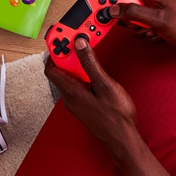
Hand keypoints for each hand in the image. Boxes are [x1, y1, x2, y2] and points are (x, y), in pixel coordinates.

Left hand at [45, 38, 172, 175]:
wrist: (123, 139)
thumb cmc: (116, 117)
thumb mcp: (104, 85)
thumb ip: (90, 63)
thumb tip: (79, 44)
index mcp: (71, 91)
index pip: (51, 67)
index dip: (54, 50)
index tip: (60, 36)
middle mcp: (69, 96)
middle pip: (60, 69)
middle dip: (68, 52)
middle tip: (77, 39)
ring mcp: (75, 101)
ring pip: (69, 76)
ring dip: (76, 61)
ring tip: (86, 48)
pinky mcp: (82, 104)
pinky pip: (76, 83)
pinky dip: (81, 72)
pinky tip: (92, 68)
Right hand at [110, 0, 175, 47]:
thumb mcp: (156, 20)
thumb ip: (133, 12)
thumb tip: (114, 9)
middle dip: (122, 13)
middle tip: (128, 23)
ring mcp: (151, 2)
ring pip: (129, 11)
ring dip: (134, 24)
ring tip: (147, 30)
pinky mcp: (153, 12)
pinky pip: (138, 19)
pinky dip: (142, 28)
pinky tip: (153, 33)